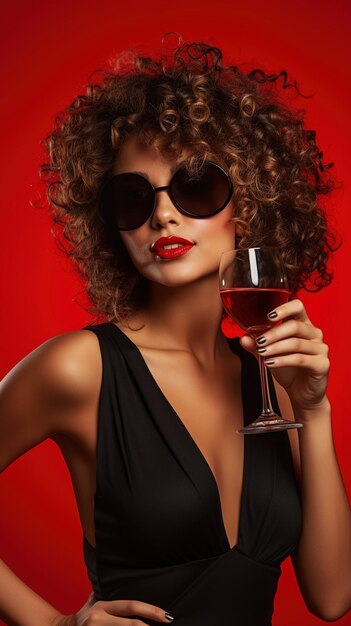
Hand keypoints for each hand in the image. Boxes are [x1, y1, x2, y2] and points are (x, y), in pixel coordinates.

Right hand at [54, 592, 173, 625]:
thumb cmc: (81, 618)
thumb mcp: (92, 602)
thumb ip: (105, 593)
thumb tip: (122, 577)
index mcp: (101, 607)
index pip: (130, 606)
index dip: (151, 611)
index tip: (167, 616)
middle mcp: (97, 619)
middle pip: (130, 624)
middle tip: (166, 623)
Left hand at [239, 298, 329, 414]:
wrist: (301, 392)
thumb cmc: (288, 368)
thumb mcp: (269, 354)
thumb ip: (257, 345)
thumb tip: (244, 338)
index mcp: (303, 324)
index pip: (298, 306)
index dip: (284, 308)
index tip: (268, 316)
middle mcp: (314, 333)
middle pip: (295, 326)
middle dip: (273, 334)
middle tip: (258, 342)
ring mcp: (320, 348)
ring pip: (296, 343)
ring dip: (275, 347)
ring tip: (261, 353)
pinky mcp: (322, 364)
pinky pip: (300, 359)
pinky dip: (282, 360)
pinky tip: (270, 363)